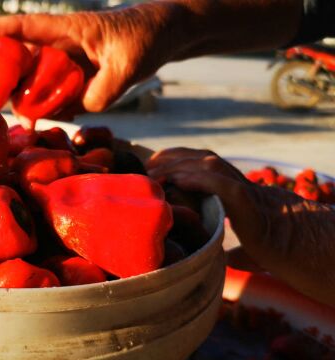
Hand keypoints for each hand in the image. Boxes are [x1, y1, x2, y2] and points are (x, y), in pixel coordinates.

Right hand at [0, 4, 181, 112]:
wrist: (164, 35)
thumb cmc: (145, 37)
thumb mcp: (128, 65)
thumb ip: (101, 91)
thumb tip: (75, 111)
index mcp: (64, 30)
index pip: (18, 27)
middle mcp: (58, 45)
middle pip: (15, 57)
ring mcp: (65, 62)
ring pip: (31, 78)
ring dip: (20, 98)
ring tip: (20, 123)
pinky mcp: (75, 78)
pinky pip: (53, 93)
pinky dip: (45, 106)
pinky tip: (44, 122)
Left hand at [146, 148, 334, 305]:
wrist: (292, 246)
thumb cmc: (267, 244)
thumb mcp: (232, 239)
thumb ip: (216, 241)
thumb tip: (202, 256)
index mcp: (227, 184)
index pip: (195, 160)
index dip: (171, 159)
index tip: (150, 168)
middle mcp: (231, 179)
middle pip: (195, 157)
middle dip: (168, 159)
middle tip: (144, 169)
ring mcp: (238, 186)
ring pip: (204, 164)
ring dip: (177, 166)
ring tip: (154, 175)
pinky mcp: (244, 199)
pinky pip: (219, 182)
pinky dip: (198, 179)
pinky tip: (178, 182)